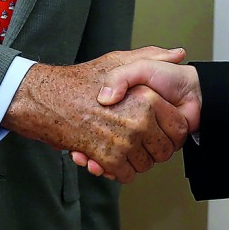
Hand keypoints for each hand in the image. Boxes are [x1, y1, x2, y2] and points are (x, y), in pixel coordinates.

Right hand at [1, 46, 187, 182]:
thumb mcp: (119, 60)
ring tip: (124, 146)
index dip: (172, 131)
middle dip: (155, 149)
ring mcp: (124, 142)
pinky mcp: (107, 159)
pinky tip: (111, 156)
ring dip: (136, 160)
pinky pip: (126, 174)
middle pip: (164, 151)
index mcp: (147, 98)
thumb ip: (152, 56)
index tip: (162, 129)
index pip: (179, 128)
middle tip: (142, 140)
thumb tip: (179, 54)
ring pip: (146, 165)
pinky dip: (120, 170)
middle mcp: (138, 121)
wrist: (49, 99)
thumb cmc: (82, 80)